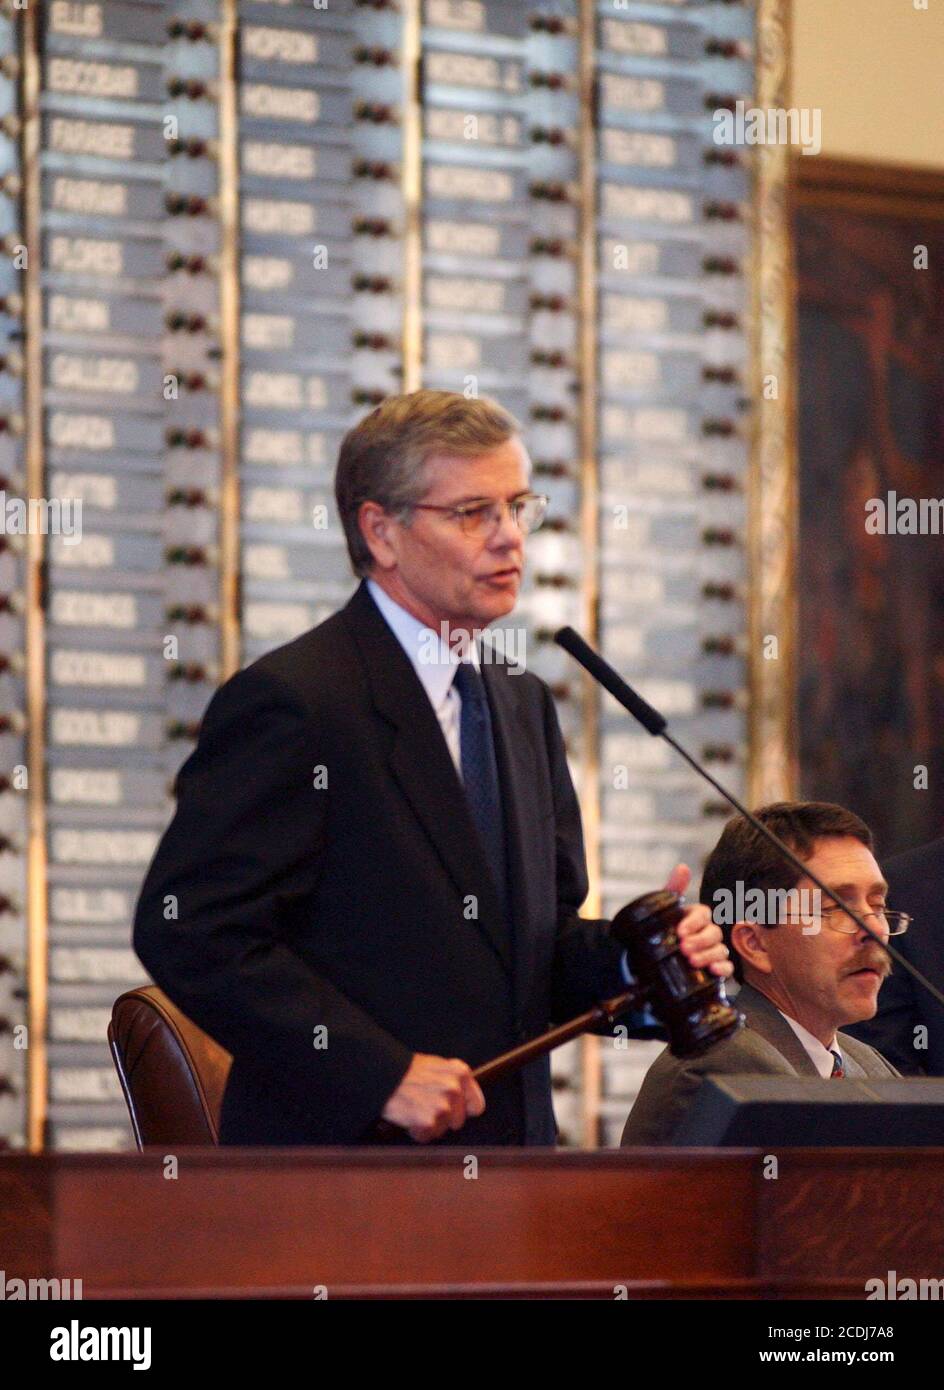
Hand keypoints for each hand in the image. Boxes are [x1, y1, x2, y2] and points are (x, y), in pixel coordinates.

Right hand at [381, 1052, 485, 1142]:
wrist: (383, 1074)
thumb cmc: (407, 1070)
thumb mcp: (435, 1065)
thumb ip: (452, 1079)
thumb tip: (465, 1095)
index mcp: (460, 1073)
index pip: (476, 1106)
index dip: (463, 1111)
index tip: (453, 1111)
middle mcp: (454, 1089)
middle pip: (458, 1121)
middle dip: (444, 1119)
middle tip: (425, 1107)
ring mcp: (442, 1106)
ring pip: (442, 1130)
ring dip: (429, 1125)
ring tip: (415, 1109)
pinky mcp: (428, 1121)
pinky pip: (426, 1136)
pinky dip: (416, 1131)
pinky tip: (408, 1117)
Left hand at [665, 863, 732, 978]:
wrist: (645, 963)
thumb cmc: (657, 933)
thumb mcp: (660, 912)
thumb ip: (673, 890)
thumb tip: (683, 867)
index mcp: (694, 917)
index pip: (702, 914)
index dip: (694, 922)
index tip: (680, 931)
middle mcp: (706, 933)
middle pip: (714, 933)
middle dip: (700, 940)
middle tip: (684, 948)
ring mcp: (711, 951)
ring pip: (720, 950)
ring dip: (708, 955)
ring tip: (691, 961)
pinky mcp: (714, 969)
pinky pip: (727, 968)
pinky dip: (723, 969)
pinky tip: (713, 970)